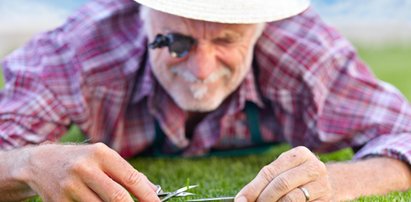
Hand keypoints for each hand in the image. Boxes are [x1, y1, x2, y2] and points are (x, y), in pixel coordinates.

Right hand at [20, 143, 159, 201]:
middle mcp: (85, 168)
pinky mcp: (59, 201)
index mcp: (101, 154)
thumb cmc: (82, 160)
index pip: (131, 178)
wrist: (40, 162)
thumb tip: (153, 191)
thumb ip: (127, 173)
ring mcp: (70, 186)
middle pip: (117, 197)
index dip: (147, 195)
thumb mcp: (104, 159)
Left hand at [235, 146, 332, 200]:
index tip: (240, 200)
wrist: (332, 183)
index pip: (270, 172)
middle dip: (263, 198)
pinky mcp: (327, 201)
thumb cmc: (297, 177)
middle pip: (281, 184)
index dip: (253, 188)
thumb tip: (242, 199)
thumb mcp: (282, 171)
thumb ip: (263, 182)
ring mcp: (323, 185)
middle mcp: (314, 167)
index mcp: (299, 154)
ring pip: (292, 199)